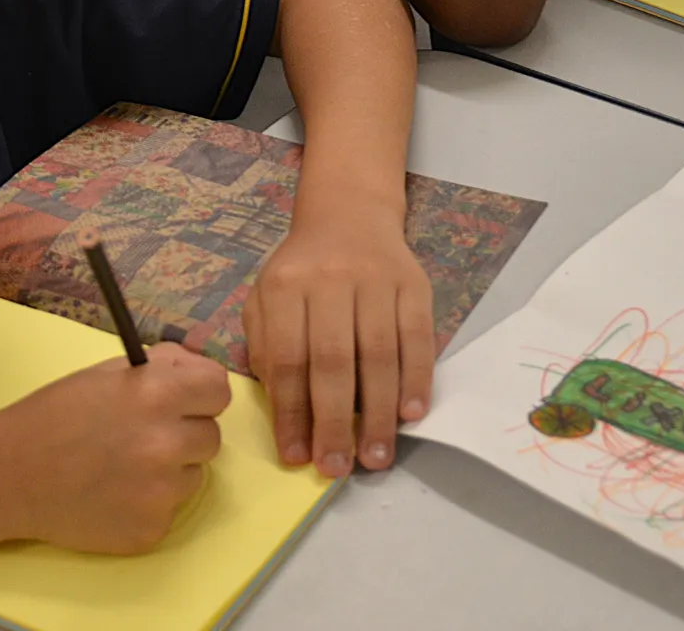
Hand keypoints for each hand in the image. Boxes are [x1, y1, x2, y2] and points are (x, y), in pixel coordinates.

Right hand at [0, 344, 230, 553]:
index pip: (220, 390)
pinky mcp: (151, 530)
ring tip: (121, 467)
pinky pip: (168, 511)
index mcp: (157, 395)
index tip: (186, 402)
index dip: (201, 394)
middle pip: (211, 437)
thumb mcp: (105, 374)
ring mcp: (161, 492)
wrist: (9, 476)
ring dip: (168, 471)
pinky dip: (147, 504)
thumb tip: (193, 370)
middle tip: (143, 436)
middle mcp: (166, 443)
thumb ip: (159, 368)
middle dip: (184, 434)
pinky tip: (112, 495)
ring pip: (193, 476)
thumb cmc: (52, 416)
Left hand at [243, 217, 434, 477]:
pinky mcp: (414, 286)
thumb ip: (266, 348)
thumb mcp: (266, 298)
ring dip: (378, 414)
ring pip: (379, 356)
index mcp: (285, 286)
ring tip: (376, 457)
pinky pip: (417, 340)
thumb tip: (282, 410)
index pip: (286, 359)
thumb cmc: (301, 272)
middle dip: (334, 423)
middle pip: (333, 363)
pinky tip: (411, 415)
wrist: (348, 215)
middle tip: (337, 468)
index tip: (297, 456)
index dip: (291, 413)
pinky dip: (416, 380)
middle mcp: (329, 280)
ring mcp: (376, 281)